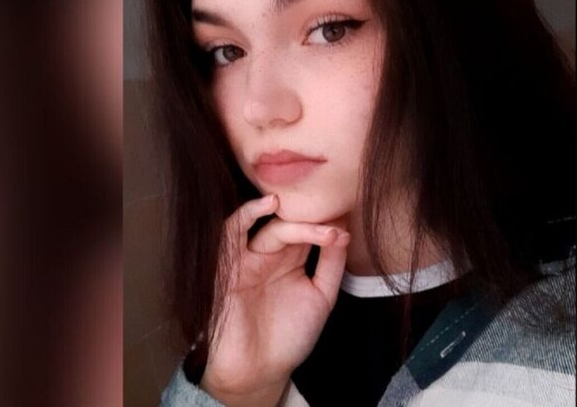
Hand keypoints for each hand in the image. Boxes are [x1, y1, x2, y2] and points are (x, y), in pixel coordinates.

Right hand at [199, 195, 349, 405]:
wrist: (259, 370)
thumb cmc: (288, 336)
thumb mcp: (320, 297)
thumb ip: (331, 265)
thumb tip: (343, 231)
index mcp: (290, 259)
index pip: (309, 229)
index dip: (327, 222)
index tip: (348, 222)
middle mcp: (270, 255)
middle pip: (292, 225)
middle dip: (315, 224)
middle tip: (335, 230)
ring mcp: (248, 258)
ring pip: (268, 226)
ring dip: (289, 216)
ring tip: (308, 209)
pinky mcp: (228, 266)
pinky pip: (231, 232)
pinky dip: (247, 214)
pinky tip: (269, 205)